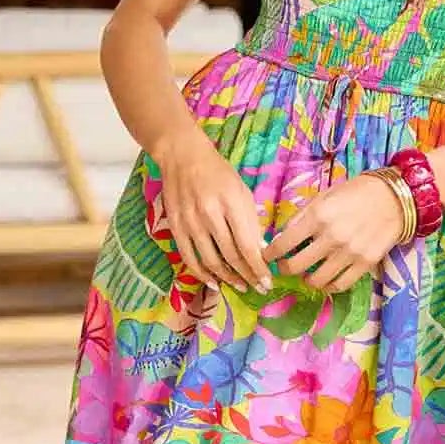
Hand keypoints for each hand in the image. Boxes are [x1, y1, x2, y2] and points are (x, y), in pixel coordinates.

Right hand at [156, 134, 272, 291]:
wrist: (182, 156)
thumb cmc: (218, 173)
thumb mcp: (242, 192)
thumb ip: (250, 222)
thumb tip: (261, 252)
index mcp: (231, 203)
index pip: (247, 244)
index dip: (258, 268)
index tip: (268, 282)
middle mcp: (210, 214)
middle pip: (231, 255)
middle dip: (247, 276)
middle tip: (259, 287)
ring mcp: (190, 222)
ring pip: (210, 261)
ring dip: (228, 278)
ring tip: (240, 286)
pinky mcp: (176, 226)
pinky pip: (189, 258)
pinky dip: (202, 274)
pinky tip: (214, 283)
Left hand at [266, 172, 407, 292]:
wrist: (393, 198)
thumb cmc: (355, 193)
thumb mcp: (324, 196)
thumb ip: (302, 216)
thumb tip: (281, 237)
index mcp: (318, 216)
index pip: (283, 243)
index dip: (270, 254)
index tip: (267, 257)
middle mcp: (332, 237)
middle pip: (296, 266)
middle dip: (285, 269)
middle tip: (285, 266)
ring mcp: (350, 253)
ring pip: (316, 280)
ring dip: (306, 279)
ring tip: (306, 274)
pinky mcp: (365, 263)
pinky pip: (340, 284)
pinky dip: (328, 286)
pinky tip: (325, 279)